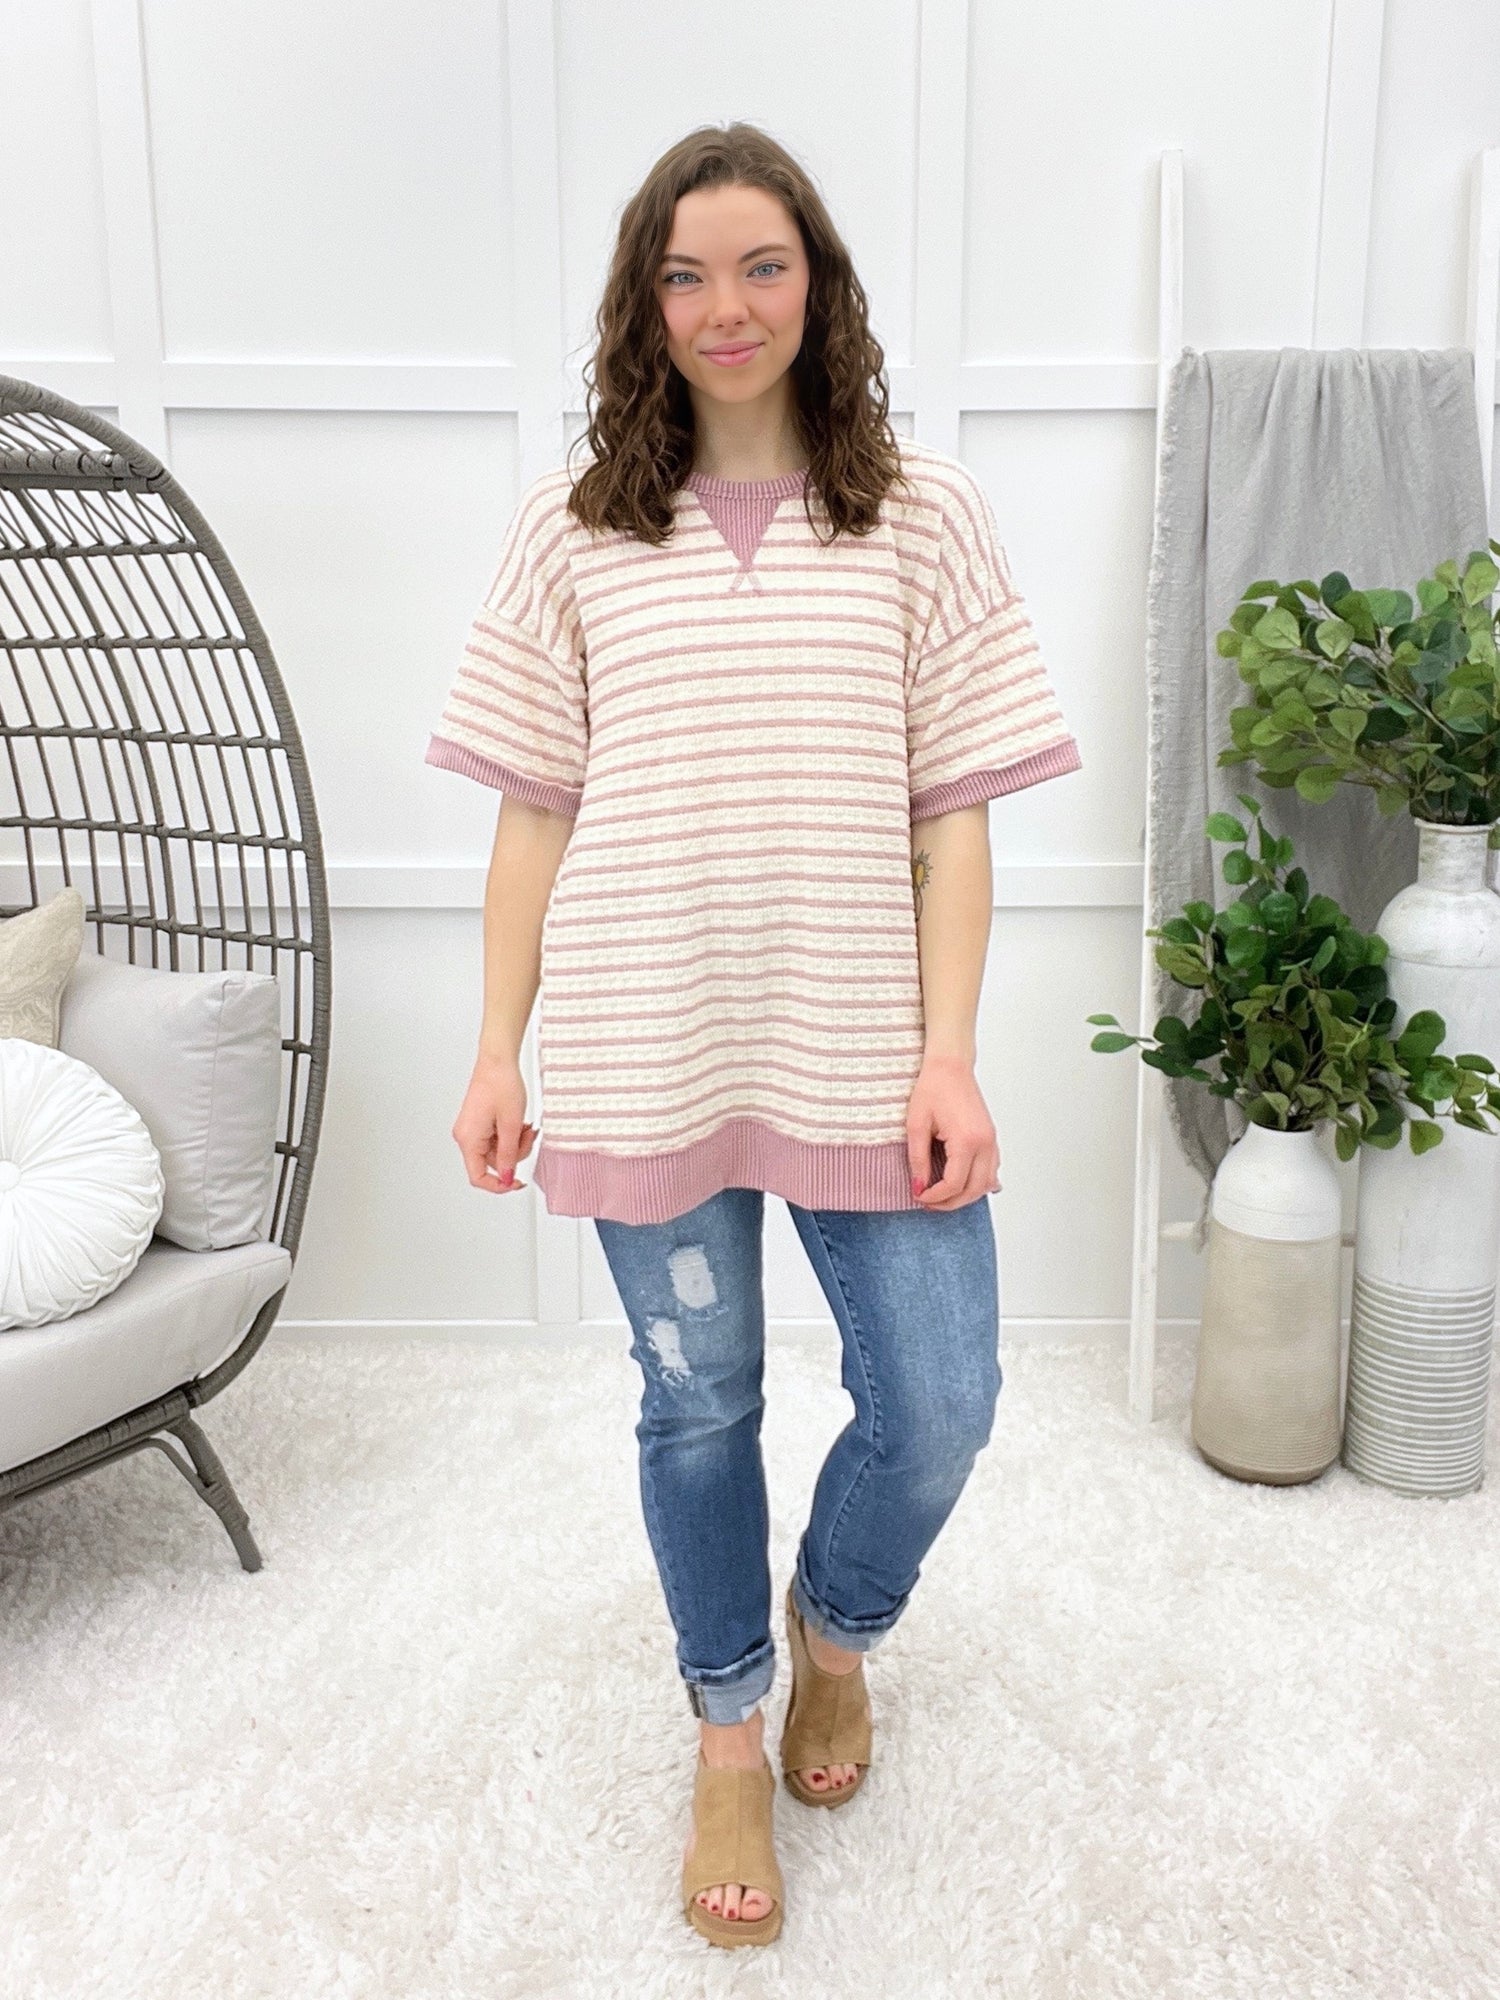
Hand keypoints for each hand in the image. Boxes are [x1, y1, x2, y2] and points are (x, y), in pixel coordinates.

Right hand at [453, 1051, 536, 1193]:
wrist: (498, 1060)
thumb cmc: (501, 1083)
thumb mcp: (511, 1125)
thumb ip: (509, 1155)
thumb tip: (506, 1177)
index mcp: (469, 1139)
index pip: (478, 1176)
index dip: (498, 1184)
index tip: (516, 1183)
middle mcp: (466, 1136)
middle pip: (492, 1162)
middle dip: (515, 1154)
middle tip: (528, 1138)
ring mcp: (472, 1129)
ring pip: (497, 1151)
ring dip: (516, 1143)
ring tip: (526, 1127)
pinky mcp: (479, 1122)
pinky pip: (496, 1138)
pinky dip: (511, 1134)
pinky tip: (520, 1123)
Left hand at [906, 1055, 1000, 1209]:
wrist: (951, 1066)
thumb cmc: (934, 1088)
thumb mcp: (916, 1125)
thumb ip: (918, 1159)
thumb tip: (919, 1185)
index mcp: (967, 1140)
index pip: (953, 1183)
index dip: (935, 1196)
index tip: (919, 1195)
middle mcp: (984, 1143)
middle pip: (974, 1189)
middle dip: (951, 1202)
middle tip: (929, 1203)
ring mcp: (991, 1141)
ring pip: (987, 1183)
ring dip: (966, 1195)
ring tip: (943, 1197)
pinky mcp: (990, 1138)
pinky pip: (992, 1170)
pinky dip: (979, 1183)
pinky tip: (963, 1185)